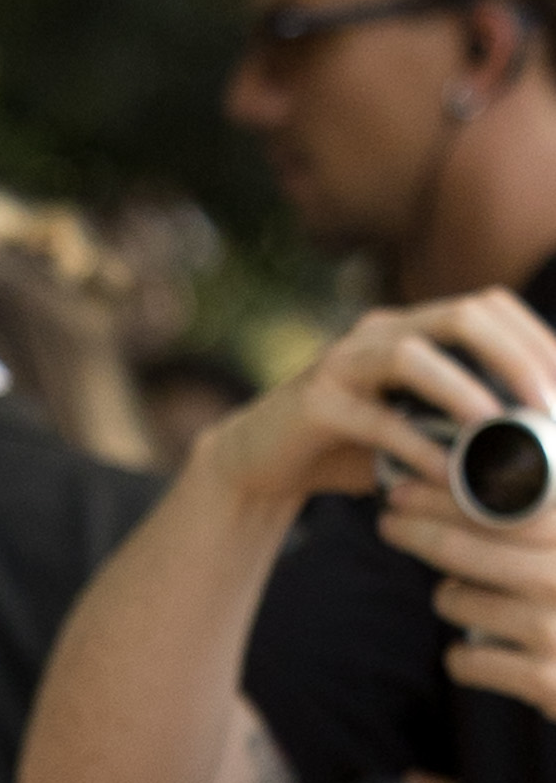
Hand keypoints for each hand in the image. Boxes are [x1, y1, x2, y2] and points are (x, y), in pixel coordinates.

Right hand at [236, 286, 555, 521]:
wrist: (257, 465)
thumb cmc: (350, 450)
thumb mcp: (417, 428)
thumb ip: (466, 423)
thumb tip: (544, 441)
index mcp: (412, 326)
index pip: (488, 306)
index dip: (535, 338)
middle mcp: (380, 331)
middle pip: (463, 315)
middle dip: (515, 358)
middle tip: (548, 408)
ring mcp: (342, 362)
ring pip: (412, 357)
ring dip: (465, 394)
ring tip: (502, 435)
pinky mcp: (313, 403)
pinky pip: (371, 419)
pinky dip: (413, 447)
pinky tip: (444, 475)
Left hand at [368, 440, 555, 731]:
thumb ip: (545, 488)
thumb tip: (512, 429)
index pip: (500, 506)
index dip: (446, 495)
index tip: (405, 487)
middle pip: (468, 549)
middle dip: (420, 532)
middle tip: (390, 522)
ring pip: (461, 603)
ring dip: (450, 597)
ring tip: (457, 594)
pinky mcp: (544, 680)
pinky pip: (469, 661)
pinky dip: (461, 657)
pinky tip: (469, 651)